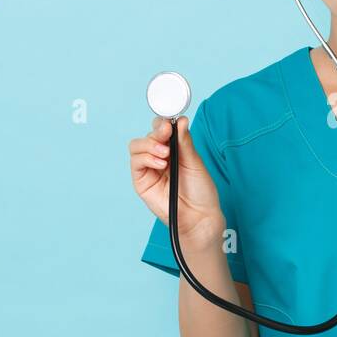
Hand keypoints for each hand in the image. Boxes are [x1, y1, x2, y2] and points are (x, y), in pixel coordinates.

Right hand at [128, 114, 225, 241]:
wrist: (200, 216)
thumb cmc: (201, 191)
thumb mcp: (195, 162)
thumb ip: (185, 142)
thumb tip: (180, 120)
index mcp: (173, 150)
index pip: (161, 129)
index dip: (163, 122)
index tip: (170, 121)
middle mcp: (159, 157)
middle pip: (148, 134)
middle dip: (157, 131)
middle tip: (167, 134)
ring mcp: (149, 169)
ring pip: (136, 146)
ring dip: (150, 144)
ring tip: (165, 154)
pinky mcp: (142, 182)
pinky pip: (136, 162)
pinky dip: (146, 158)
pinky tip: (161, 164)